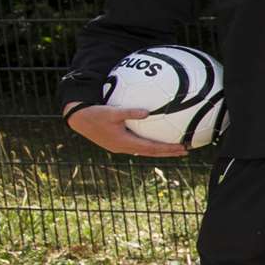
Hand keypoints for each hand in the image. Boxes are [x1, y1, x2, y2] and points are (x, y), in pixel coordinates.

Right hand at [65, 104, 188, 157]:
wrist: (77, 119)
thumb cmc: (94, 114)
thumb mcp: (112, 112)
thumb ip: (129, 112)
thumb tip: (147, 112)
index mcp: (125, 143)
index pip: (152, 148)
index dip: (168, 149)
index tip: (183, 148)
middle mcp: (125, 148)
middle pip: (152, 152)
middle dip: (169, 152)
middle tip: (186, 151)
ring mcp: (121, 147)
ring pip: (145, 151)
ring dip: (160, 150)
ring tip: (174, 148)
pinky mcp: (117, 143)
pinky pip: (138, 146)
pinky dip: (150, 145)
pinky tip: (155, 139)